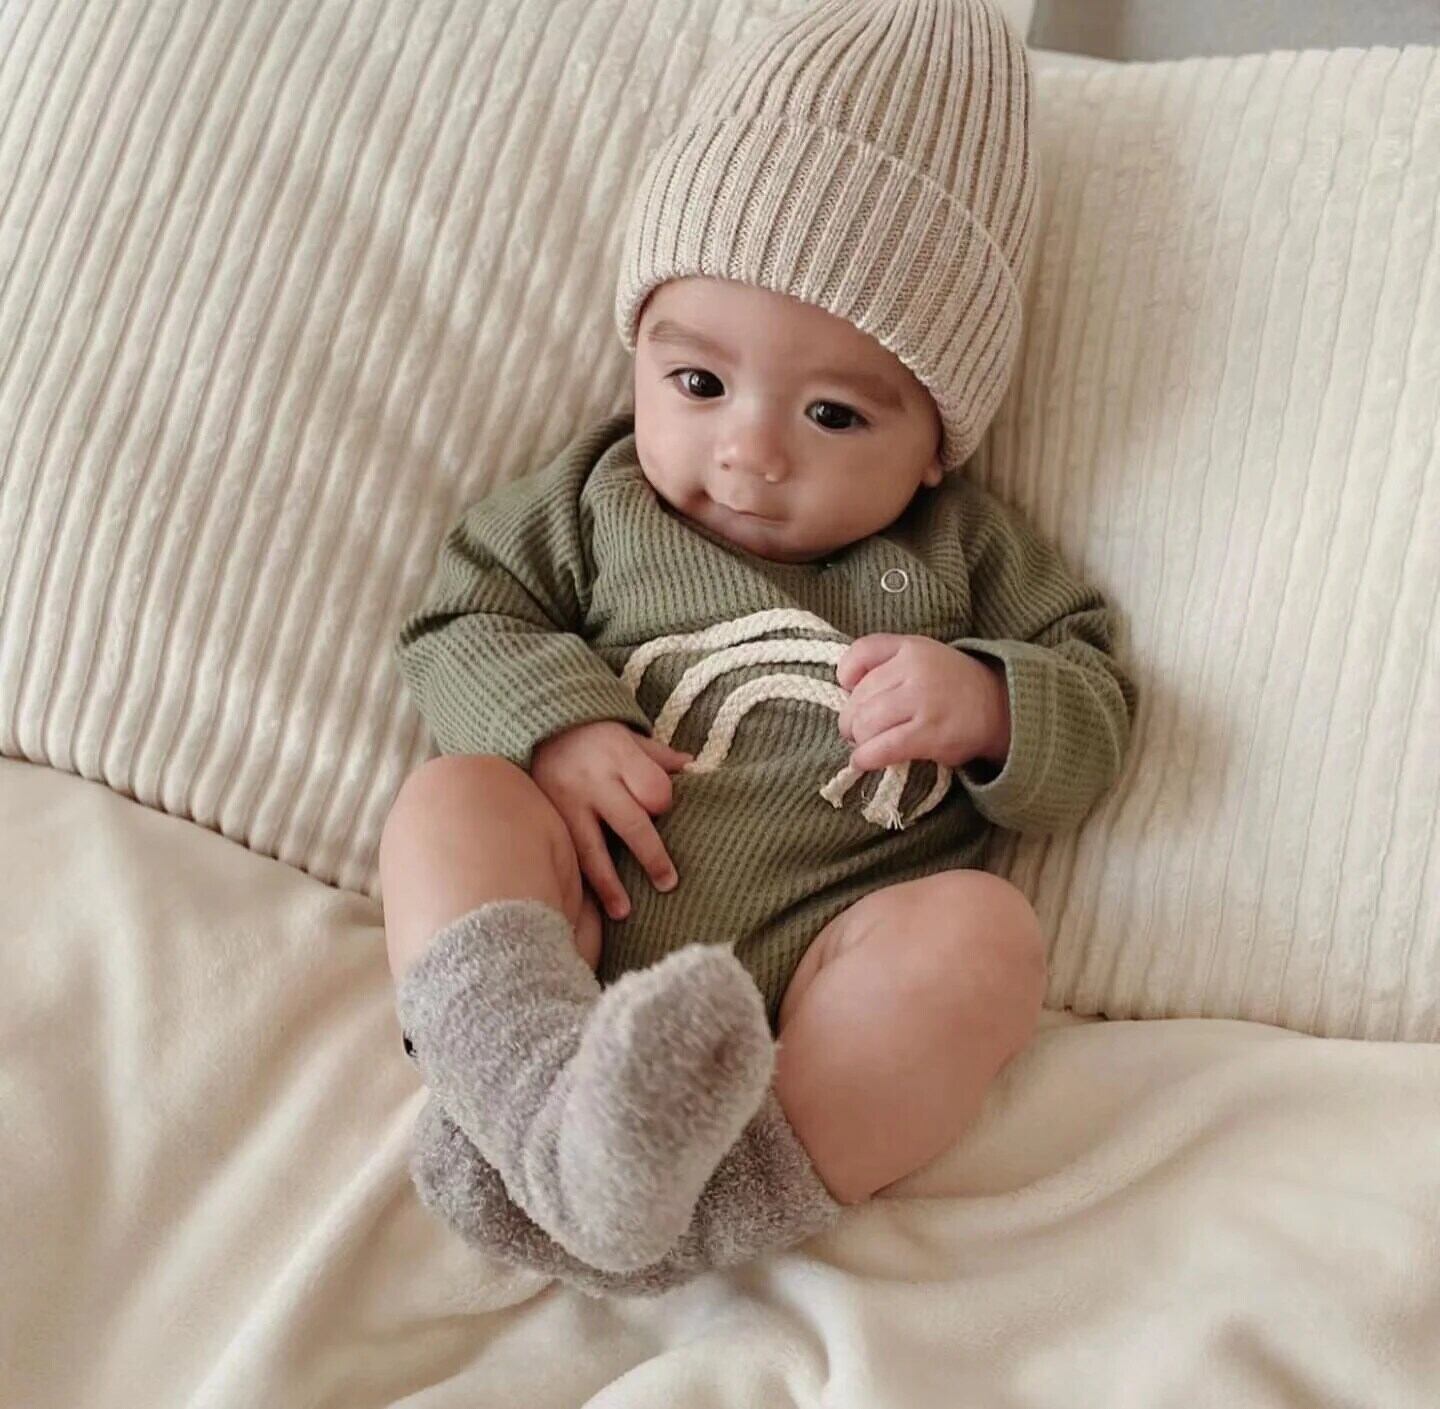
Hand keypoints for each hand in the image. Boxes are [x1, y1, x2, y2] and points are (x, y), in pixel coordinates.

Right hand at [530, 720, 690, 920]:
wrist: (537, 729)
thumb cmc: (594, 737)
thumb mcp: (628, 737)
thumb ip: (658, 756)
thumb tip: (694, 767)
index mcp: (619, 754)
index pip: (654, 789)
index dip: (664, 804)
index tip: (665, 811)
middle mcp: (593, 780)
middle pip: (631, 823)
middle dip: (652, 856)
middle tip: (668, 884)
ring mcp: (566, 802)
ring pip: (591, 848)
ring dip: (609, 884)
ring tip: (623, 912)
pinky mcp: (547, 818)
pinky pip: (565, 853)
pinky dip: (577, 879)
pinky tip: (586, 904)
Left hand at [835, 634, 1010, 773]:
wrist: (998, 706)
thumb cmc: (949, 683)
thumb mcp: (920, 655)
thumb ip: (884, 660)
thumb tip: (844, 690)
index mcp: (910, 647)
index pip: (860, 653)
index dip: (846, 676)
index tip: (850, 691)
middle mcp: (915, 670)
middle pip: (858, 698)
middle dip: (850, 719)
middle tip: (857, 730)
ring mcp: (924, 702)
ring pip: (866, 724)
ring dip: (859, 740)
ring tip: (866, 744)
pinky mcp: (931, 734)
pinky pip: (884, 748)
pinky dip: (866, 757)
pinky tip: (864, 760)